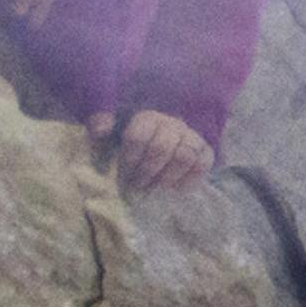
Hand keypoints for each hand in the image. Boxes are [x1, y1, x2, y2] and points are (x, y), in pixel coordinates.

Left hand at [93, 110, 213, 192]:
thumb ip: (100, 125)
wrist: (158, 145)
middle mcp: (171, 123)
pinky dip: (189, 179)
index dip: (130, 158)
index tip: (124, 173)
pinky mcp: (205, 151)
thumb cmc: (129, 142)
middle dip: (147, 171)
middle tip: (138, 186)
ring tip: (155, 189)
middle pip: (161, 148)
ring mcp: (191, 136)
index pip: (138, 136)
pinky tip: (175, 189)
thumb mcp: (110, 132)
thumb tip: (101, 127)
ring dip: (167, 177)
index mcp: (146, 116)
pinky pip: (203, 164)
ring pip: (184, 156)